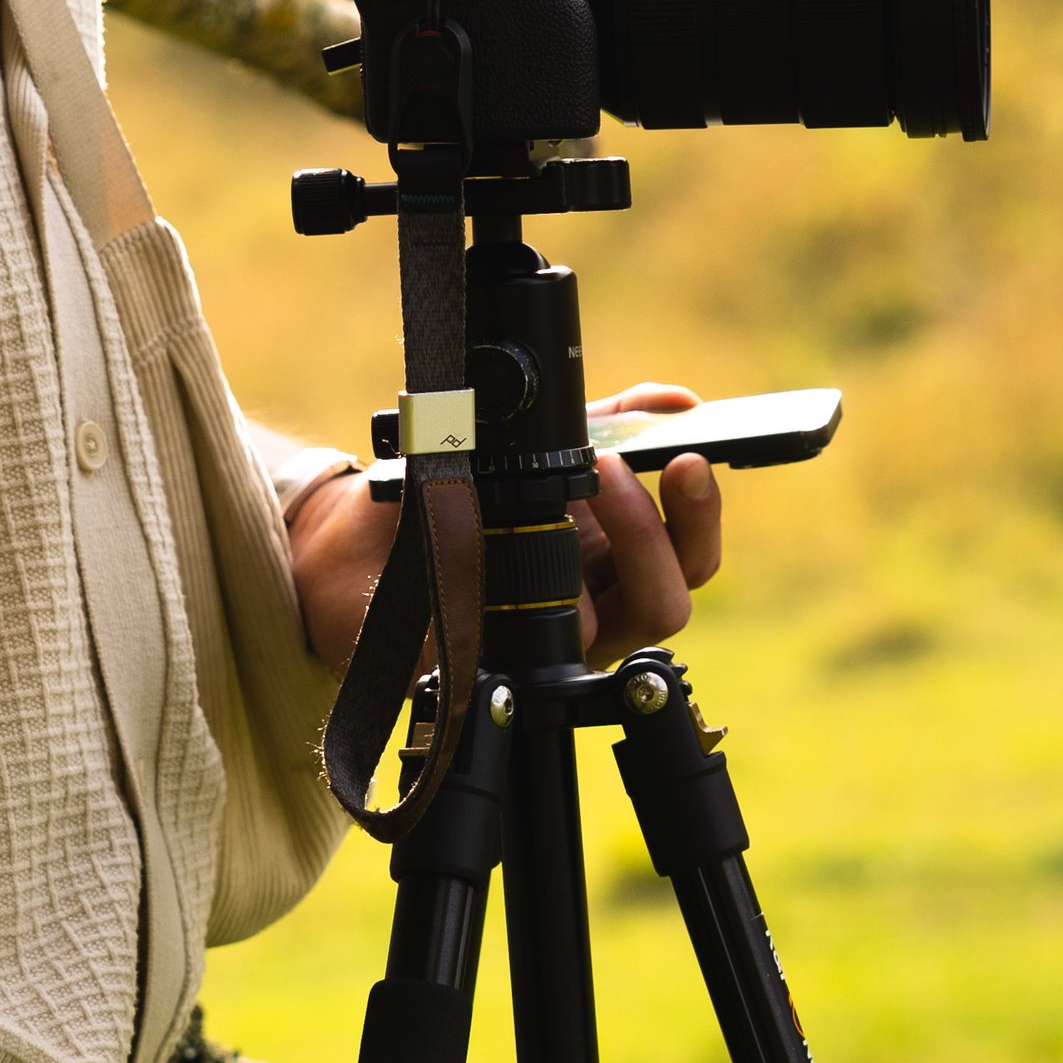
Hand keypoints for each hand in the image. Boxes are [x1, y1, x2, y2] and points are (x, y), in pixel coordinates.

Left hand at [284, 388, 724, 681]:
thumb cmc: (456, 494)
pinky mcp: (504, 663)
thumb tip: (679, 400)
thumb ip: (612, 419)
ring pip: (624, 626)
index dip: (700, 515)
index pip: (690, 557)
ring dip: (620, 546)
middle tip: (618, 468)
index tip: (688, 458)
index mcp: (614, 564)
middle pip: (670, 601)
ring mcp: (552, 644)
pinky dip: (542, 588)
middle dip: (657, 528)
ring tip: (584, 484)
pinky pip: (541, 644)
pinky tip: (516, 545)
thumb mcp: (538, 445)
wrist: (361, 533)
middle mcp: (595, 612)